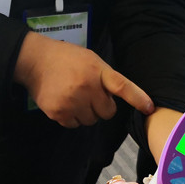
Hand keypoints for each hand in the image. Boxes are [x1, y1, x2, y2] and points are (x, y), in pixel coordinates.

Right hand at [13, 32, 153, 127]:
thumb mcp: (91, 60)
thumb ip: (106, 77)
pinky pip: (75, 124)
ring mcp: (72, 101)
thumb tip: (118, 98)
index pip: (122, 87)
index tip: (149, 108)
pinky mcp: (58, 112)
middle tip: (89, 94)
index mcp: (97, 71)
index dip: (138, 98)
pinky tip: (65, 103)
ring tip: (74, 97)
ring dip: (86, 113)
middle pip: (107, 112)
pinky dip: (72, 118)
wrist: (35, 61)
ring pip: (91, 121)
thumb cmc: (66, 59)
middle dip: (101, 106)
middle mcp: (86, 87)